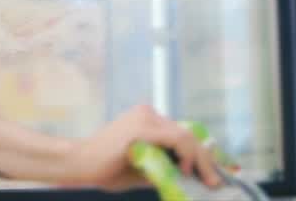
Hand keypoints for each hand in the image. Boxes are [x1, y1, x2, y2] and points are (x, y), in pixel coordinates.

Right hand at [56, 105, 221, 191]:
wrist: (79, 164)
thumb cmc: (106, 168)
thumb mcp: (143, 168)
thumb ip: (164, 167)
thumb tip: (189, 176)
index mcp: (148, 121)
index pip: (183, 134)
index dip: (202, 154)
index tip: (212, 173)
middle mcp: (149, 114)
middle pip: (188, 134)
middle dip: (206, 159)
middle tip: (216, 181)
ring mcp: (146, 118)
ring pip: (186, 136)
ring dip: (201, 160)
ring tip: (207, 179)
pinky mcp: (142, 129)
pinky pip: (175, 139)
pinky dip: (186, 155)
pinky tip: (186, 169)